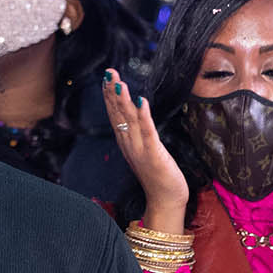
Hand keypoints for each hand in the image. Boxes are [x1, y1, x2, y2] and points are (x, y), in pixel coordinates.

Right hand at [100, 70, 188, 233]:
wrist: (165, 200)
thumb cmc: (158, 175)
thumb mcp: (144, 151)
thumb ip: (137, 134)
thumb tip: (136, 114)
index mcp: (126, 142)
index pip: (115, 114)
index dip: (110, 95)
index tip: (107, 77)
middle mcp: (129, 144)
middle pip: (118, 114)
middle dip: (113, 92)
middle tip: (109, 72)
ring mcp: (140, 150)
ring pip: (129, 120)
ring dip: (124, 100)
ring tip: (119, 82)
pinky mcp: (154, 155)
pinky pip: (148, 132)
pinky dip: (143, 116)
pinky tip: (142, 101)